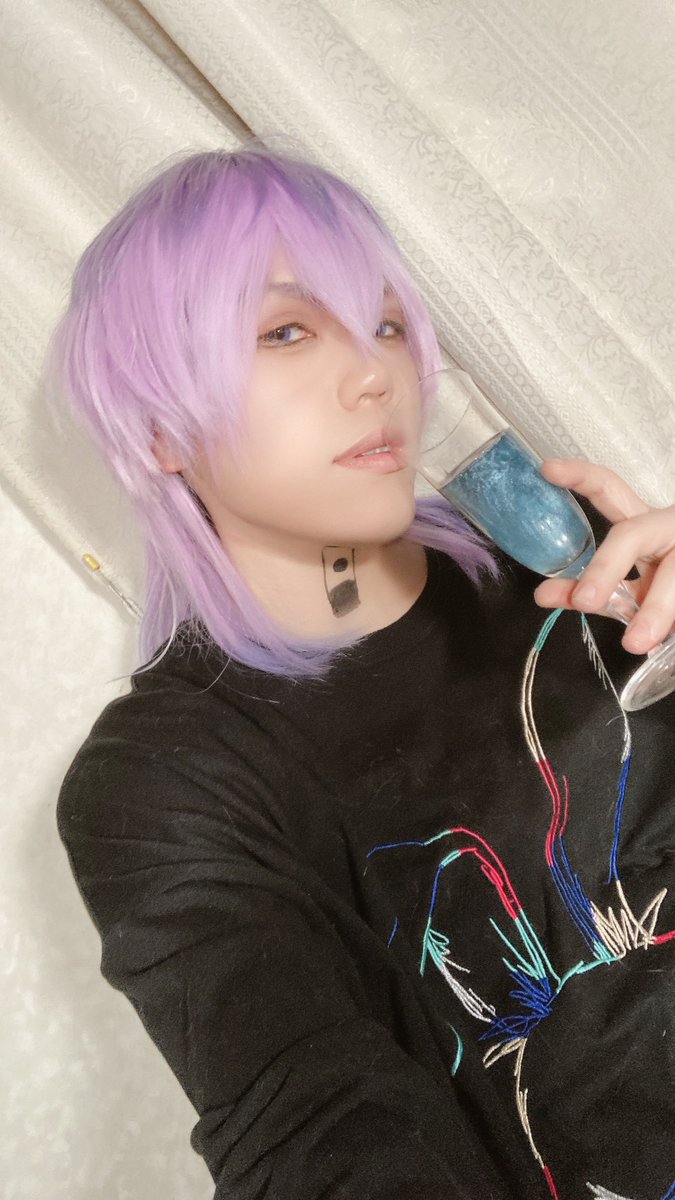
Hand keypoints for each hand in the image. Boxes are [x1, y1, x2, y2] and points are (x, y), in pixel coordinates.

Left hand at [532, 459, 674, 654]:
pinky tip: (668, 637)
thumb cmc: (671, 587)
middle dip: (606, 565)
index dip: (581, 477)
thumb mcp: (636, 588)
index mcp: (646, 525)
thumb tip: (542, 594)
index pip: (610, 491)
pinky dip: (674, 621)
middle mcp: (669, 526)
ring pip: (672, 574)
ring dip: (656, 609)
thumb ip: (593, 591)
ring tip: (636, 643)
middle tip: (584, 600)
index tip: (547, 469)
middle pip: (633, 533)